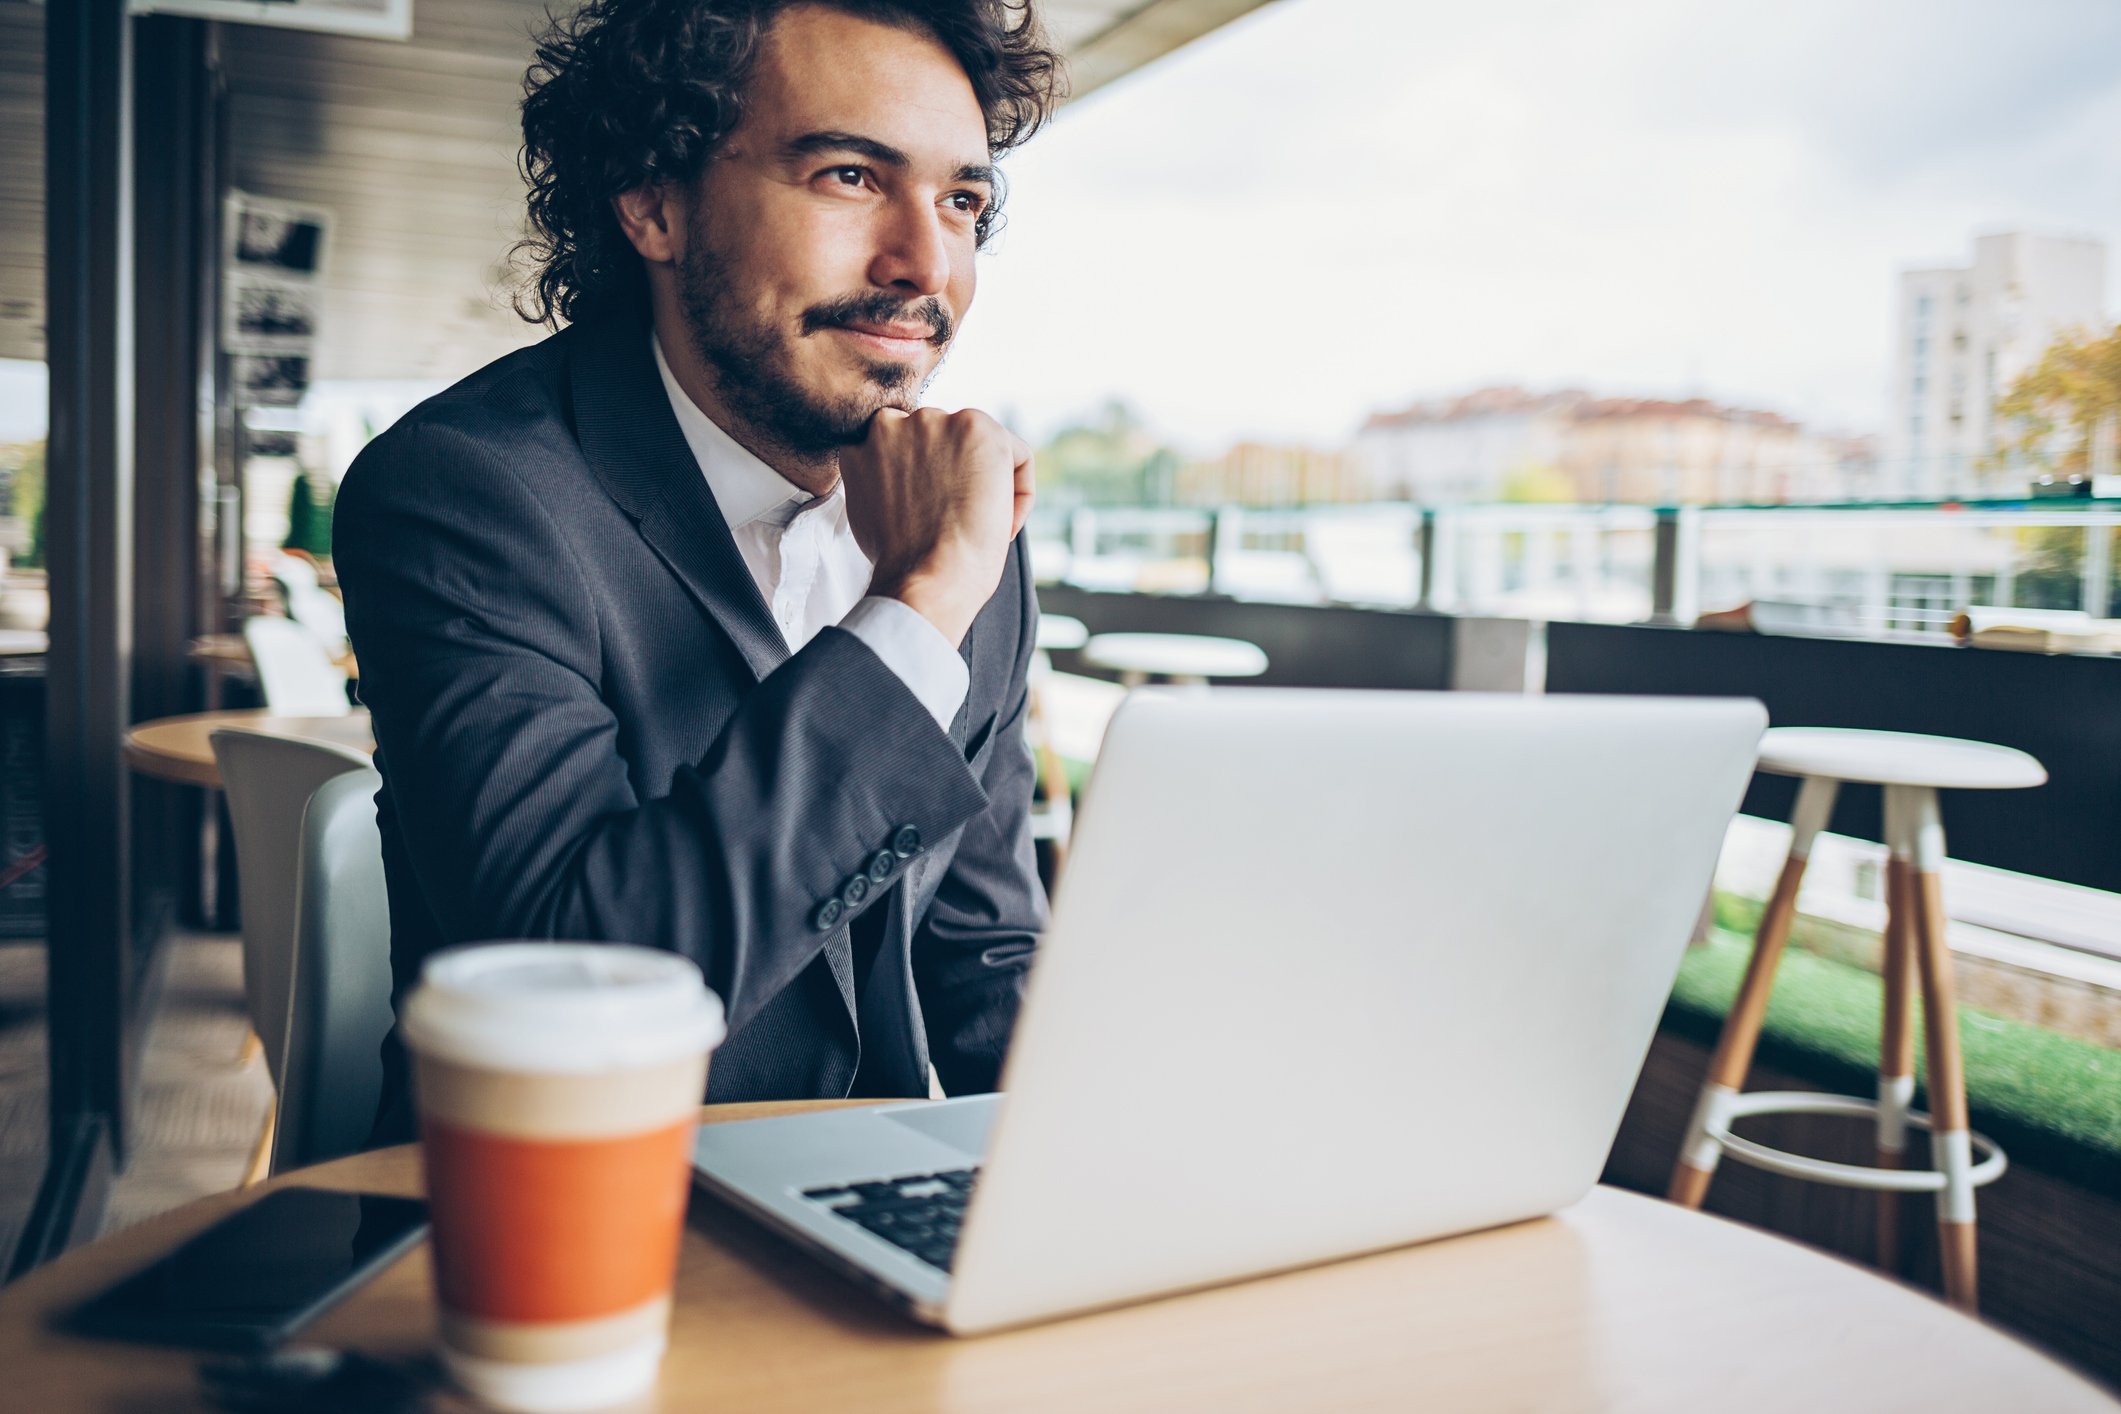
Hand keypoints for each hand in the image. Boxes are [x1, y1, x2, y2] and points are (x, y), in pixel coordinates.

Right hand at [840, 407, 1034, 645]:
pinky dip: (1020, 493)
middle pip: (944, 445)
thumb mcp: (873, 509)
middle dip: (956, 480)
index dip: (927, 484)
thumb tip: (910, 478)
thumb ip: (886, 480)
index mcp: (865, 441)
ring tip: (978, 526)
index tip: (934, 513)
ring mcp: (936, 422)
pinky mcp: (978, 429)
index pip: (908, 448)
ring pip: (980, 450)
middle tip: (957, 523)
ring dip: (986, 485)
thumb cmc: (903, 562)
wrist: (927, 577)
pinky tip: (1002, 525)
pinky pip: (1018, 456)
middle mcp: (895, 421)